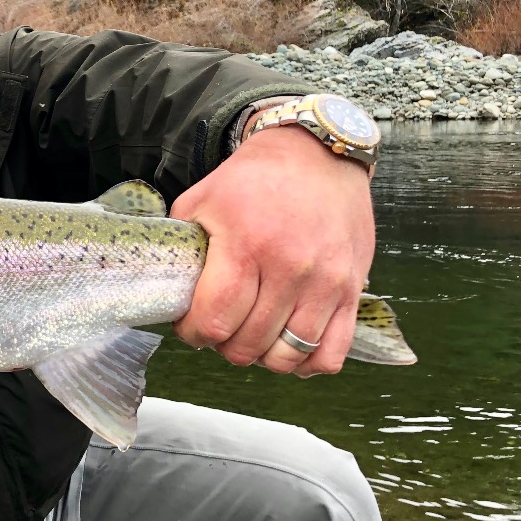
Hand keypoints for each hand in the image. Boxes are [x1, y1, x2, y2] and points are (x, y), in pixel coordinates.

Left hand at [171, 126, 374, 376]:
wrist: (318, 156)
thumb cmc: (253, 180)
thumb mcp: (202, 199)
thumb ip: (182, 247)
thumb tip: (168, 290)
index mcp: (246, 245)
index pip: (215, 319)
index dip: (194, 333)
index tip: (191, 326)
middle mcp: (289, 268)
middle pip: (248, 344)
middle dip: (223, 345)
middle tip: (219, 328)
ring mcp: (326, 282)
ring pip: (287, 355)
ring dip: (261, 357)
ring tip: (251, 336)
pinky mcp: (352, 290)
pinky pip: (332, 353)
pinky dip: (307, 364)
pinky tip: (288, 346)